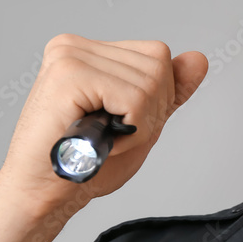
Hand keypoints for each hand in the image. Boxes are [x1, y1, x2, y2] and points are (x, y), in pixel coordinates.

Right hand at [0, 34, 207, 241]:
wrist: (43, 194)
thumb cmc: (84, 164)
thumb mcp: (141, 122)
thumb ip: (169, 90)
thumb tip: (199, 59)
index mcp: (88, 52)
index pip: (157, 56)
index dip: (155, 98)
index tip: (120, 123)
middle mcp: (74, 46)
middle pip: (158, 65)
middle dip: (149, 112)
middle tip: (110, 135)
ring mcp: (69, 56)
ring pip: (150, 83)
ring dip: (138, 125)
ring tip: (102, 139)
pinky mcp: (69, 75)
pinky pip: (136, 98)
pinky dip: (131, 129)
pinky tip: (100, 141)